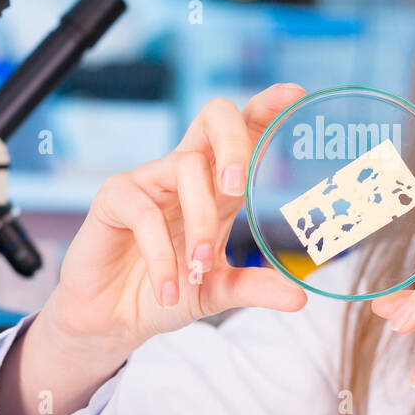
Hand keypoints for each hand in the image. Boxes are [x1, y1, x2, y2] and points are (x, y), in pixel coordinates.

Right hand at [35, 83, 309, 368]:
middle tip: (239, 188)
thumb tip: (300, 296)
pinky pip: (145, 213)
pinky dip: (162, 257)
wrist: (114, 320)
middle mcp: (185, 172)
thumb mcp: (220, 293)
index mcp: (217, 184)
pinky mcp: (114, 198)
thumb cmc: (169, 292)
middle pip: (214, 117)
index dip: (266, 108)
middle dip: (234, 141)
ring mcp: (149, 180)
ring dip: (199, 223)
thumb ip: (256, 288)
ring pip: (186, 168)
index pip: (244, 131)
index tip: (294, 94)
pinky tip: (168, 290)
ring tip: (200, 269)